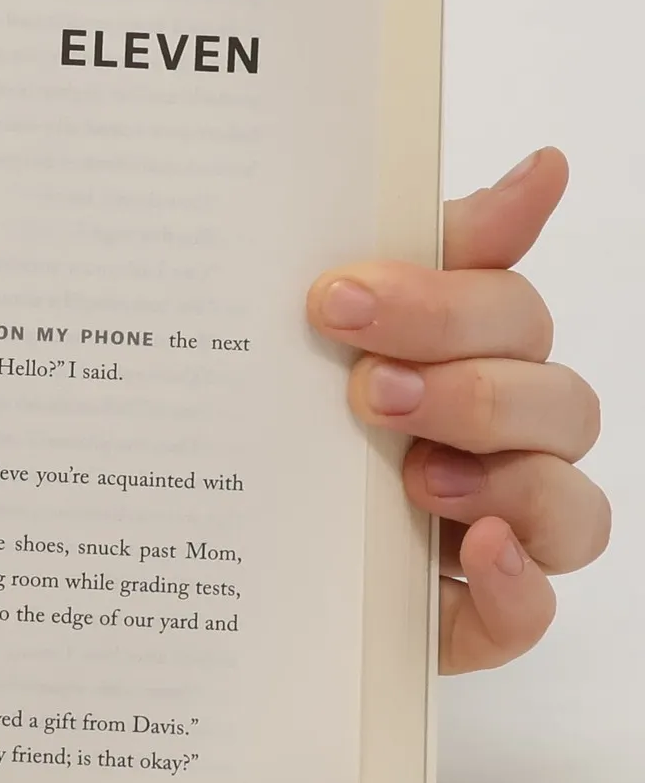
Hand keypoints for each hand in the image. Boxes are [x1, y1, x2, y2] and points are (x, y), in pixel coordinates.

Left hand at [307, 148, 606, 672]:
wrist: (211, 555)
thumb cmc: (290, 420)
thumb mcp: (331, 328)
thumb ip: (429, 248)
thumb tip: (546, 166)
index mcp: (469, 359)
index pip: (507, 309)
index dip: (442, 297)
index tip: (337, 291)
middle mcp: (501, 443)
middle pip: (553, 399)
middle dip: (463, 385)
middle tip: (364, 387)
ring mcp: (498, 532)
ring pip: (571, 503)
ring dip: (500, 478)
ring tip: (410, 475)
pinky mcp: (475, 616)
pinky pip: (535, 609)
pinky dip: (519, 582)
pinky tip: (474, 551)